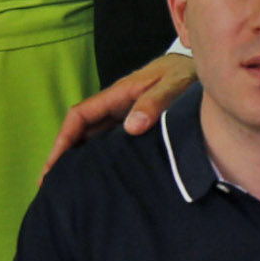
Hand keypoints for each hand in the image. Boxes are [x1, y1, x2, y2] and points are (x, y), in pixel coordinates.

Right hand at [42, 51, 197, 173]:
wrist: (208, 71)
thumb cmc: (189, 75)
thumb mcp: (174, 84)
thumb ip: (155, 102)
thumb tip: (131, 126)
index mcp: (119, 94)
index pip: (80, 116)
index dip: (63, 140)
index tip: (54, 165)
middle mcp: (118, 106)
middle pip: (82, 132)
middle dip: (64, 156)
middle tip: (51, 186)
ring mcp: (127, 116)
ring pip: (95, 139)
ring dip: (81, 160)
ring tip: (70, 188)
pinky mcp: (140, 126)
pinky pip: (113, 143)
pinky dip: (101, 159)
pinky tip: (100, 179)